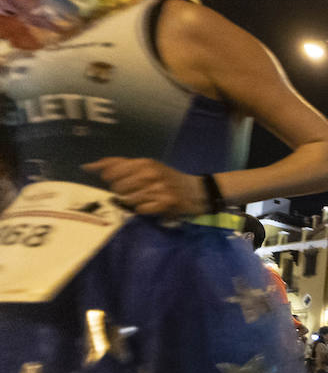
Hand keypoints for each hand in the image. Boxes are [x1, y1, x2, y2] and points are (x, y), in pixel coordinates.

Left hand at [82, 157, 206, 215]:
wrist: (196, 191)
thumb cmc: (166, 178)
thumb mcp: (145, 166)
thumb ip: (117, 165)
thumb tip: (86, 167)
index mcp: (144, 162)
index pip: (111, 171)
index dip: (111, 180)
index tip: (119, 182)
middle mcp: (151, 173)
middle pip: (118, 187)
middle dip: (122, 192)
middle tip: (136, 192)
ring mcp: (159, 188)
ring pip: (129, 199)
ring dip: (134, 202)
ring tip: (146, 199)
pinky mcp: (166, 202)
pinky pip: (141, 209)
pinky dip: (143, 209)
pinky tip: (151, 206)